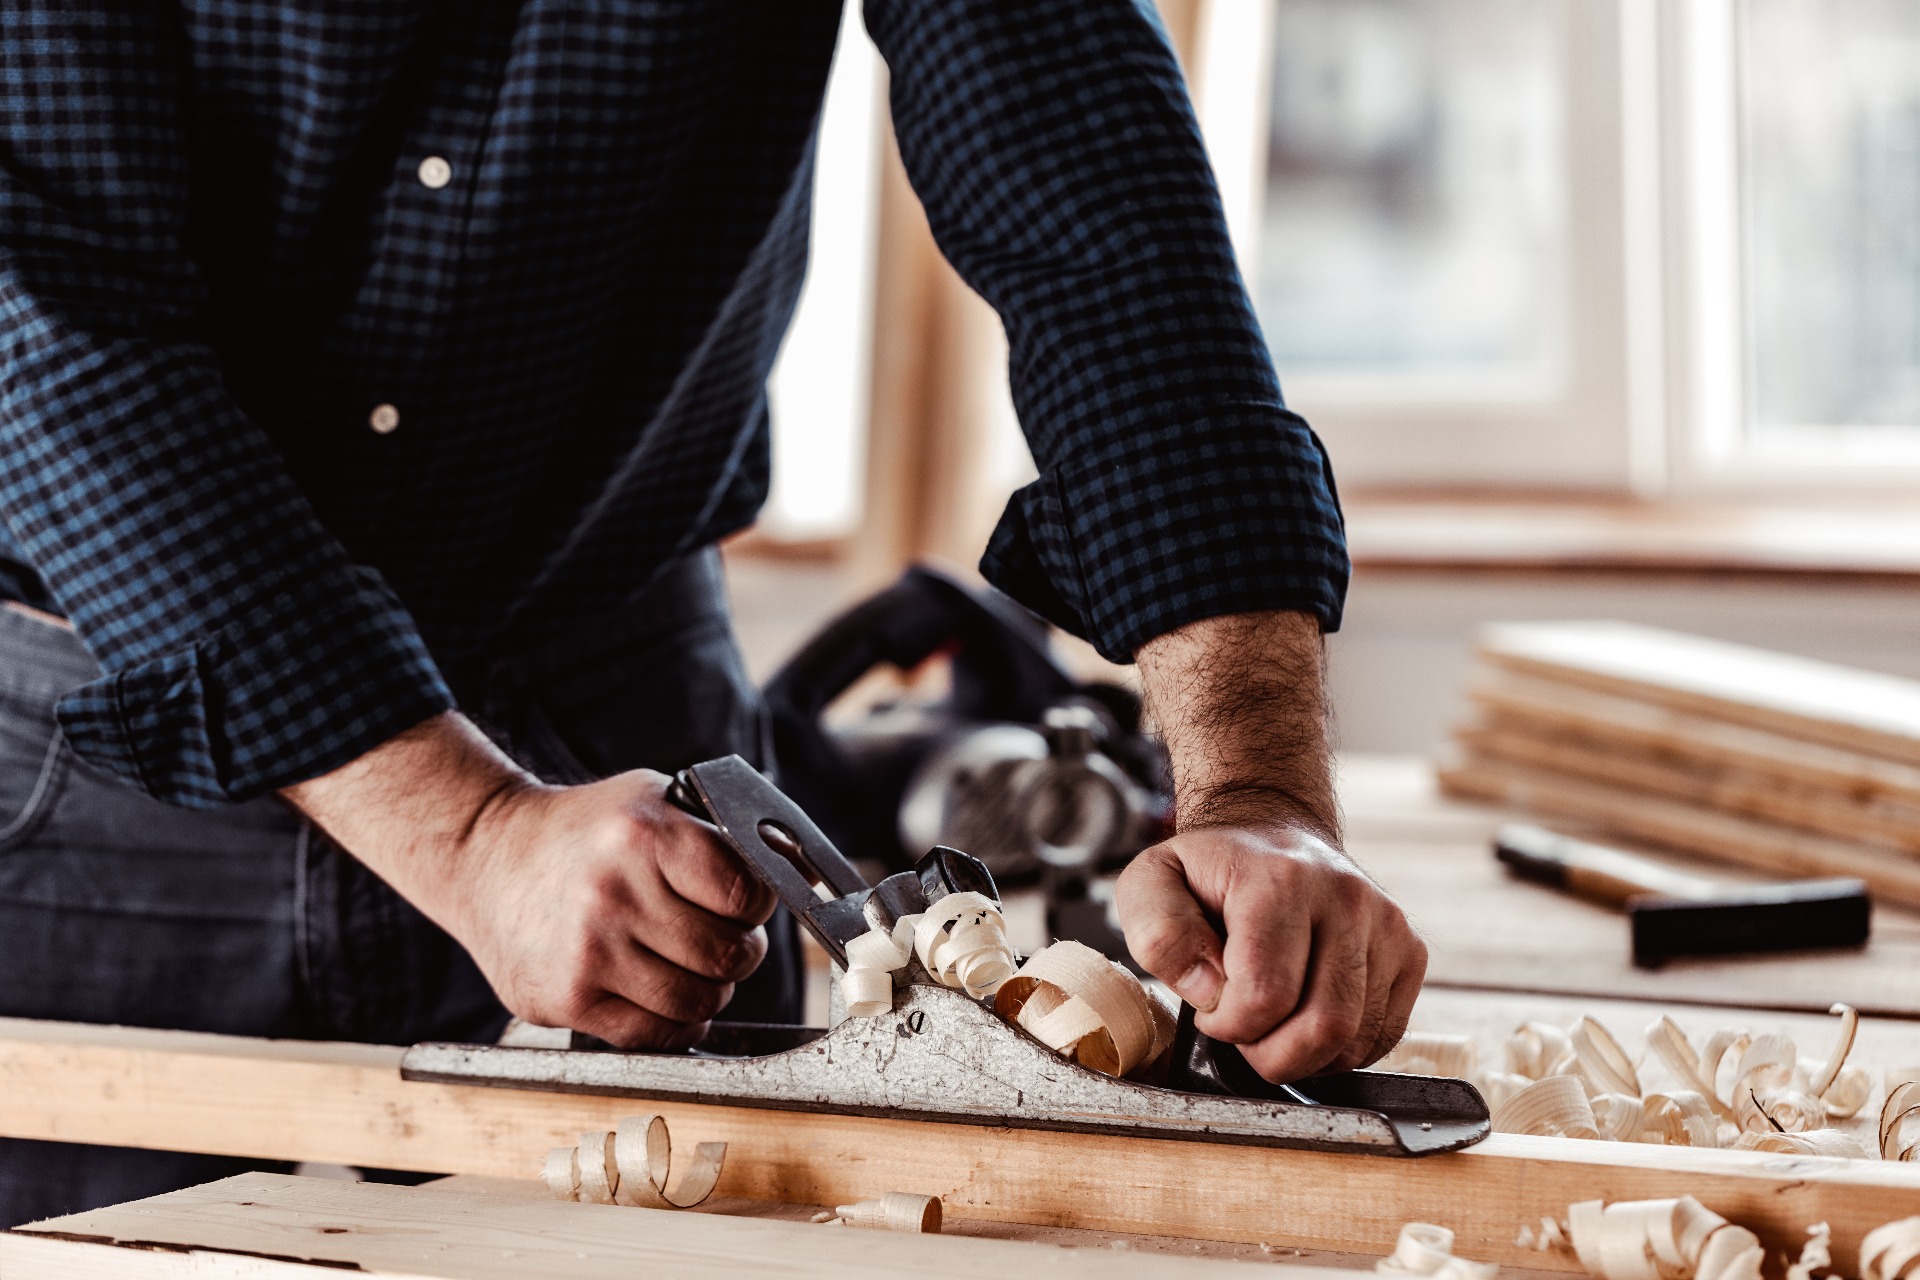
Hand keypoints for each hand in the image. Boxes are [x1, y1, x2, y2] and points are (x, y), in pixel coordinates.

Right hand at [283, 713, 775, 1048]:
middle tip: (722, 937)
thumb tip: (793, 870)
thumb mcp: (650, 800)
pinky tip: (663, 993)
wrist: (488, 858)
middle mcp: (613, 895)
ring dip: (710, 989)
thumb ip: (715, 832)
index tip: (746, 902)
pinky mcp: (565, 1000)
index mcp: (644, 835)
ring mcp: (587, 953)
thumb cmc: (587, 832)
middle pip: (729, 955)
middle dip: (739, 950)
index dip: (758, 903)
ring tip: (691, 964)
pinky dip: (674, 1022)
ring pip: (698, 1001)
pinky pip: (653, 1035)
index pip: (746, 893)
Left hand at [1115, 823, 1425, 1079]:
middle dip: (1272, 1055)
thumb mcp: (1150, 885)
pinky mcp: (1409, 951)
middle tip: (1243, 1030)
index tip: (1211, 1007)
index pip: (1266, 996)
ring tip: (1272, 1019)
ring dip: (1305, 1054)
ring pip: (1356, 1038)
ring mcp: (1386, 924)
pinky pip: (1383, 1035)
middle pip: (1323, 1026)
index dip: (1228, 1025)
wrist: (1271, 833)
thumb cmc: (1208, 871)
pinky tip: (1307, 1018)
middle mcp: (1344, 898)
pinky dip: (1341, 1048)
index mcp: (1279, 880)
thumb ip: (1160, 936)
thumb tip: (1209, 991)